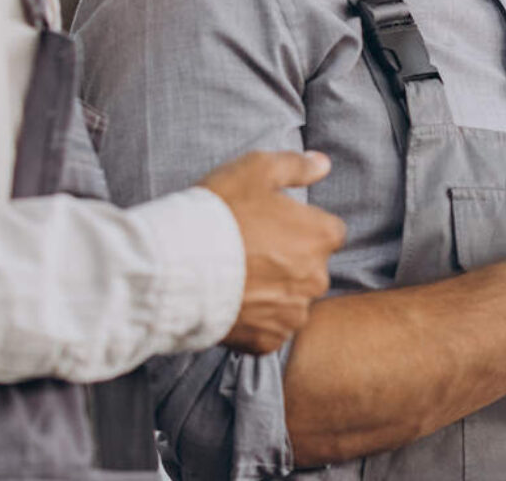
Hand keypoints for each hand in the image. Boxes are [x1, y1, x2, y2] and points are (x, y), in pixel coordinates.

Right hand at [197, 150, 346, 352]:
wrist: (178, 265)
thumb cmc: (220, 212)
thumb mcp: (257, 170)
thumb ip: (296, 166)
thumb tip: (323, 164)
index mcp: (322, 237)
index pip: (327, 232)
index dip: (300, 227)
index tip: (270, 226)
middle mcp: (317, 278)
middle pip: (310, 268)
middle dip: (288, 261)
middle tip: (249, 251)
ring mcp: (293, 313)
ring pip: (290, 301)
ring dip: (273, 293)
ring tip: (238, 279)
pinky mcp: (268, 340)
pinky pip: (269, 330)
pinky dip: (255, 321)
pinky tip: (233, 304)